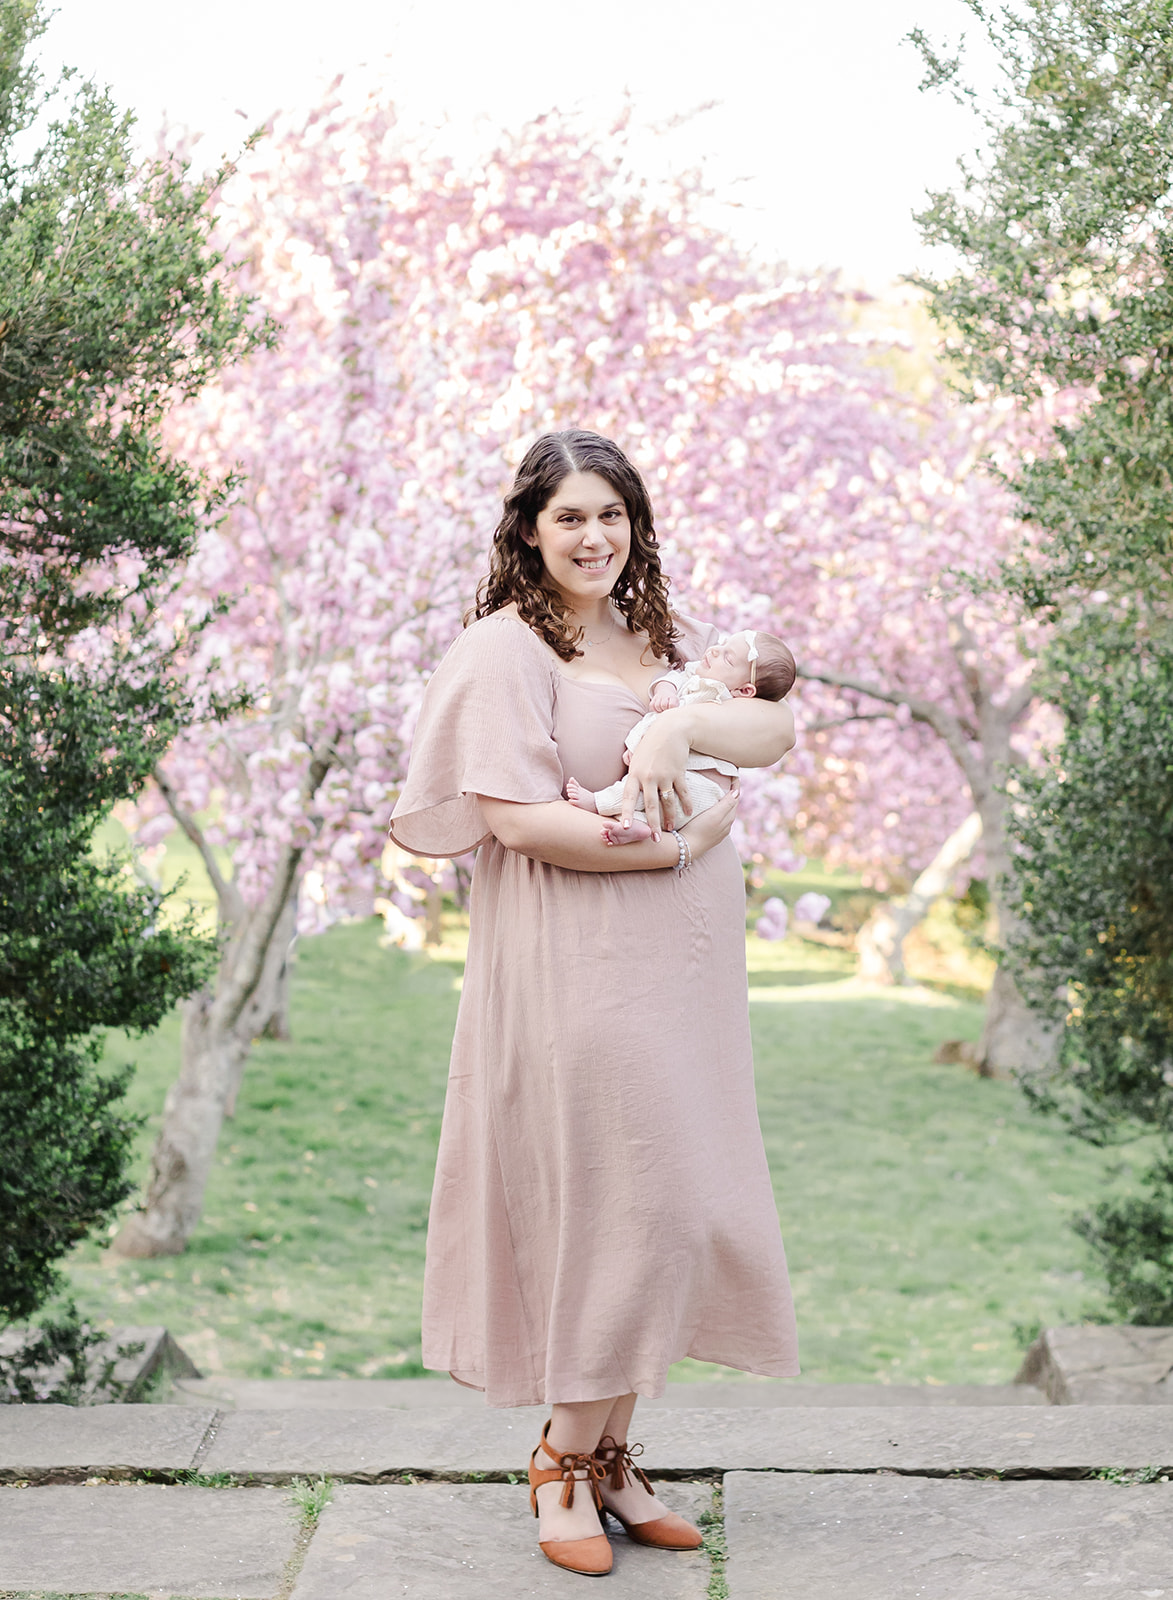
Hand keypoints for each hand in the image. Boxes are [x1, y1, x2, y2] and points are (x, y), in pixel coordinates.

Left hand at [620, 708, 693, 837]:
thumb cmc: (651, 741)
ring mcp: (664, 776)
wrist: (671, 729)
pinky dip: (687, 803)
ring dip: (670, 817)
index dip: (626, 813)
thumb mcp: (636, 754)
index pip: (628, 797)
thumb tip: (625, 778)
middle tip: (655, 839)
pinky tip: (689, 812)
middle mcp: (648, 777)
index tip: (625, 828)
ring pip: (668, 802)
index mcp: (635, 773)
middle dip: (653, 825)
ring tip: (672, 828)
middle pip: (651, 806)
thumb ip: (632, 769)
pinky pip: (683, 792)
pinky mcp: (678, 773)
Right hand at [649, 687, 678, 712]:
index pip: (672, 704)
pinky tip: (658, 709)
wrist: (665, 691)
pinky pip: (651, 705)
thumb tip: (673, 714)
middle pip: (663, 705)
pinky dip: (654, 709)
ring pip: (657, 705)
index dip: (671, 709)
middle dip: (665, 710)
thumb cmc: (672, 700)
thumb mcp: (677, 703)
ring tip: (662, 710)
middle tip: (666, 711)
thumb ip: (676, 708)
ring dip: (659, 710)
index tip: (671, 710)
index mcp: (673, 697)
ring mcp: (659, 697)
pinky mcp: (653, 699)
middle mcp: (665, 696)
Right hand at [679, 784, 739, 860]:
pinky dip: (717, 811)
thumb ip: (726, 804)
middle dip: (731, 793)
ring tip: (718, 792)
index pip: (735, 798)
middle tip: (726, 780)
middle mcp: (726, 825)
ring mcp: (719, 831)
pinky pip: (718, 820)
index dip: (735, 786)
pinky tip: (710, 810)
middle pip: (731, 805)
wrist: (685, 848)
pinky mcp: (710, 835)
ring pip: (724, 813)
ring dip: (724, 802)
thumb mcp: (714, 815)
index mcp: (729, 818)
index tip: (734, 774)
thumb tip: (737, 792)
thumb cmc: (699, 830)